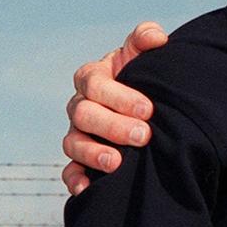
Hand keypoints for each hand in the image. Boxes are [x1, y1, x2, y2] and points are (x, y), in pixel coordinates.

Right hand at [61, 21, 166, 195]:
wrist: (147, 105)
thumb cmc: (142, 76)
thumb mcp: (144, 55)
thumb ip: (146, 37)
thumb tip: (156, 38)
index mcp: (92, 78)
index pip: (95, 84)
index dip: (118, 97)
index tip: (148, 108)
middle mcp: (80, 105)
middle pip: (84, 115)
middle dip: (113, 126)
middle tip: (143, 135)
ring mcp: (78, 133)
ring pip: (73, 143)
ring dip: (93, 154)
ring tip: (118, 163)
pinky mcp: (80, 159)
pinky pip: (69, 171)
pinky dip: (75, 179)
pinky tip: (88, 189)